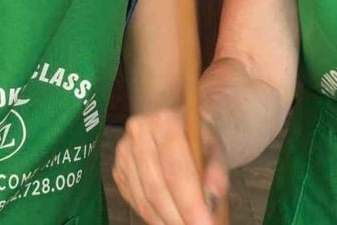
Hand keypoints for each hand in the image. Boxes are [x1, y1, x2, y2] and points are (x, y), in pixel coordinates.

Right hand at [113, 107, 229, 224]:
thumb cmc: (198, 138)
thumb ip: (217, 173)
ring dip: (165, 221)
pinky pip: (134, 201)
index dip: (190, 204)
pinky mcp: (118, 169)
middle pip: (157, 189)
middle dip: (178, 218)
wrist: (179, 124)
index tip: (204, 224)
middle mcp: (139, 133)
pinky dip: (153, 216)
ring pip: (144, 199)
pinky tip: (168, 219)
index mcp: (165, 122)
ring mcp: (124, 151)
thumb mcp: (216, 148)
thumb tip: (211, 200)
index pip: (176, 171)